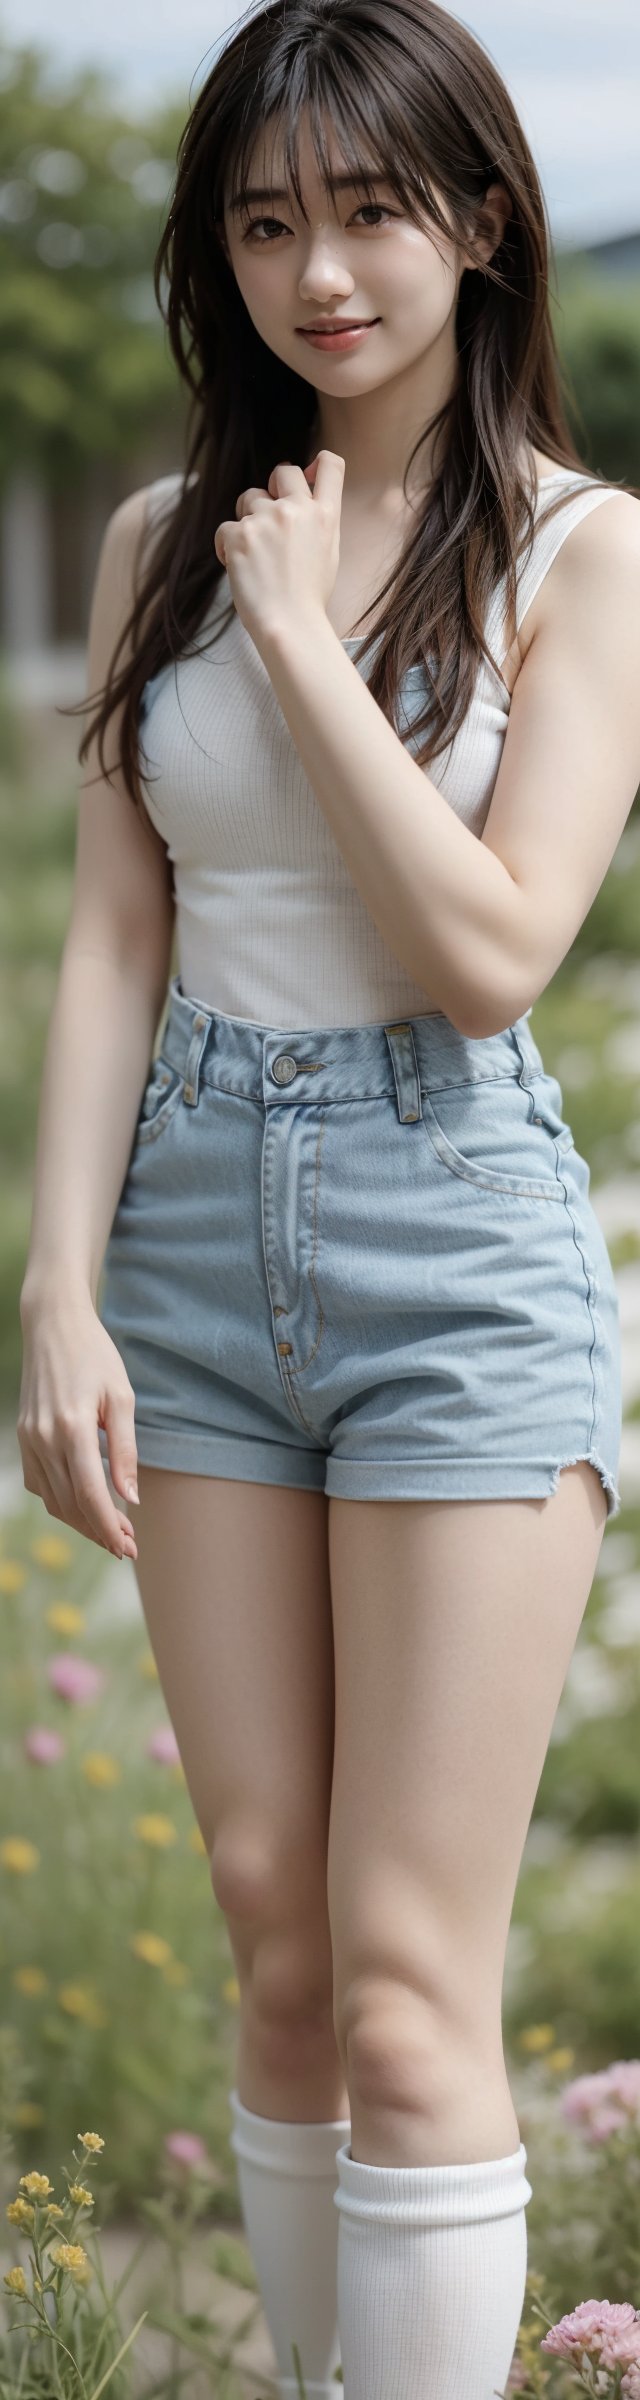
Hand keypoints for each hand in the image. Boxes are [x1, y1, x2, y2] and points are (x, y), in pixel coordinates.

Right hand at [17, 1290, 139, 1559]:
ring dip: (81, 1521)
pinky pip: (39, 1483)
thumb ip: (125, 1450)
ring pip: (53, 1499)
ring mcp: (29, 1439)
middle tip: (127, 1546)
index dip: (110, 1527)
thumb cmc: (95, 1357)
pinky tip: (82, 1504)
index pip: (91, 1495)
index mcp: (72, 1427)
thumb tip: (130, 1498)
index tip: (129, 1547)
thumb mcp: (122, 1398)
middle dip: (99, 1531)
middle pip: (71, 1504)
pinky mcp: (23, 1437)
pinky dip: (60, 1501)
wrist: (52, 1326)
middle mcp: (44, 1438)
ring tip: (110, 1531)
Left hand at [213, 449, 344, 646]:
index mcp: (325, 515)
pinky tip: (238, 568)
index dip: (318, 463)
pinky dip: (228, 547)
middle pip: (283, 471)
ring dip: (247, 519)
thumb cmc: (308, 597)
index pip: (332, 464)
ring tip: (254, 554)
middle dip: (273, 486)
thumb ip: (316, 522)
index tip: (308, 475)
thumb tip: (303, 498)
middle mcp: (297, 509)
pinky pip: (225, 527)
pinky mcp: (239, 533)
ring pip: (248, 498)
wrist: (289, 625)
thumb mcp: (327, 553)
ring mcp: (267, 519)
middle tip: (269, 515)